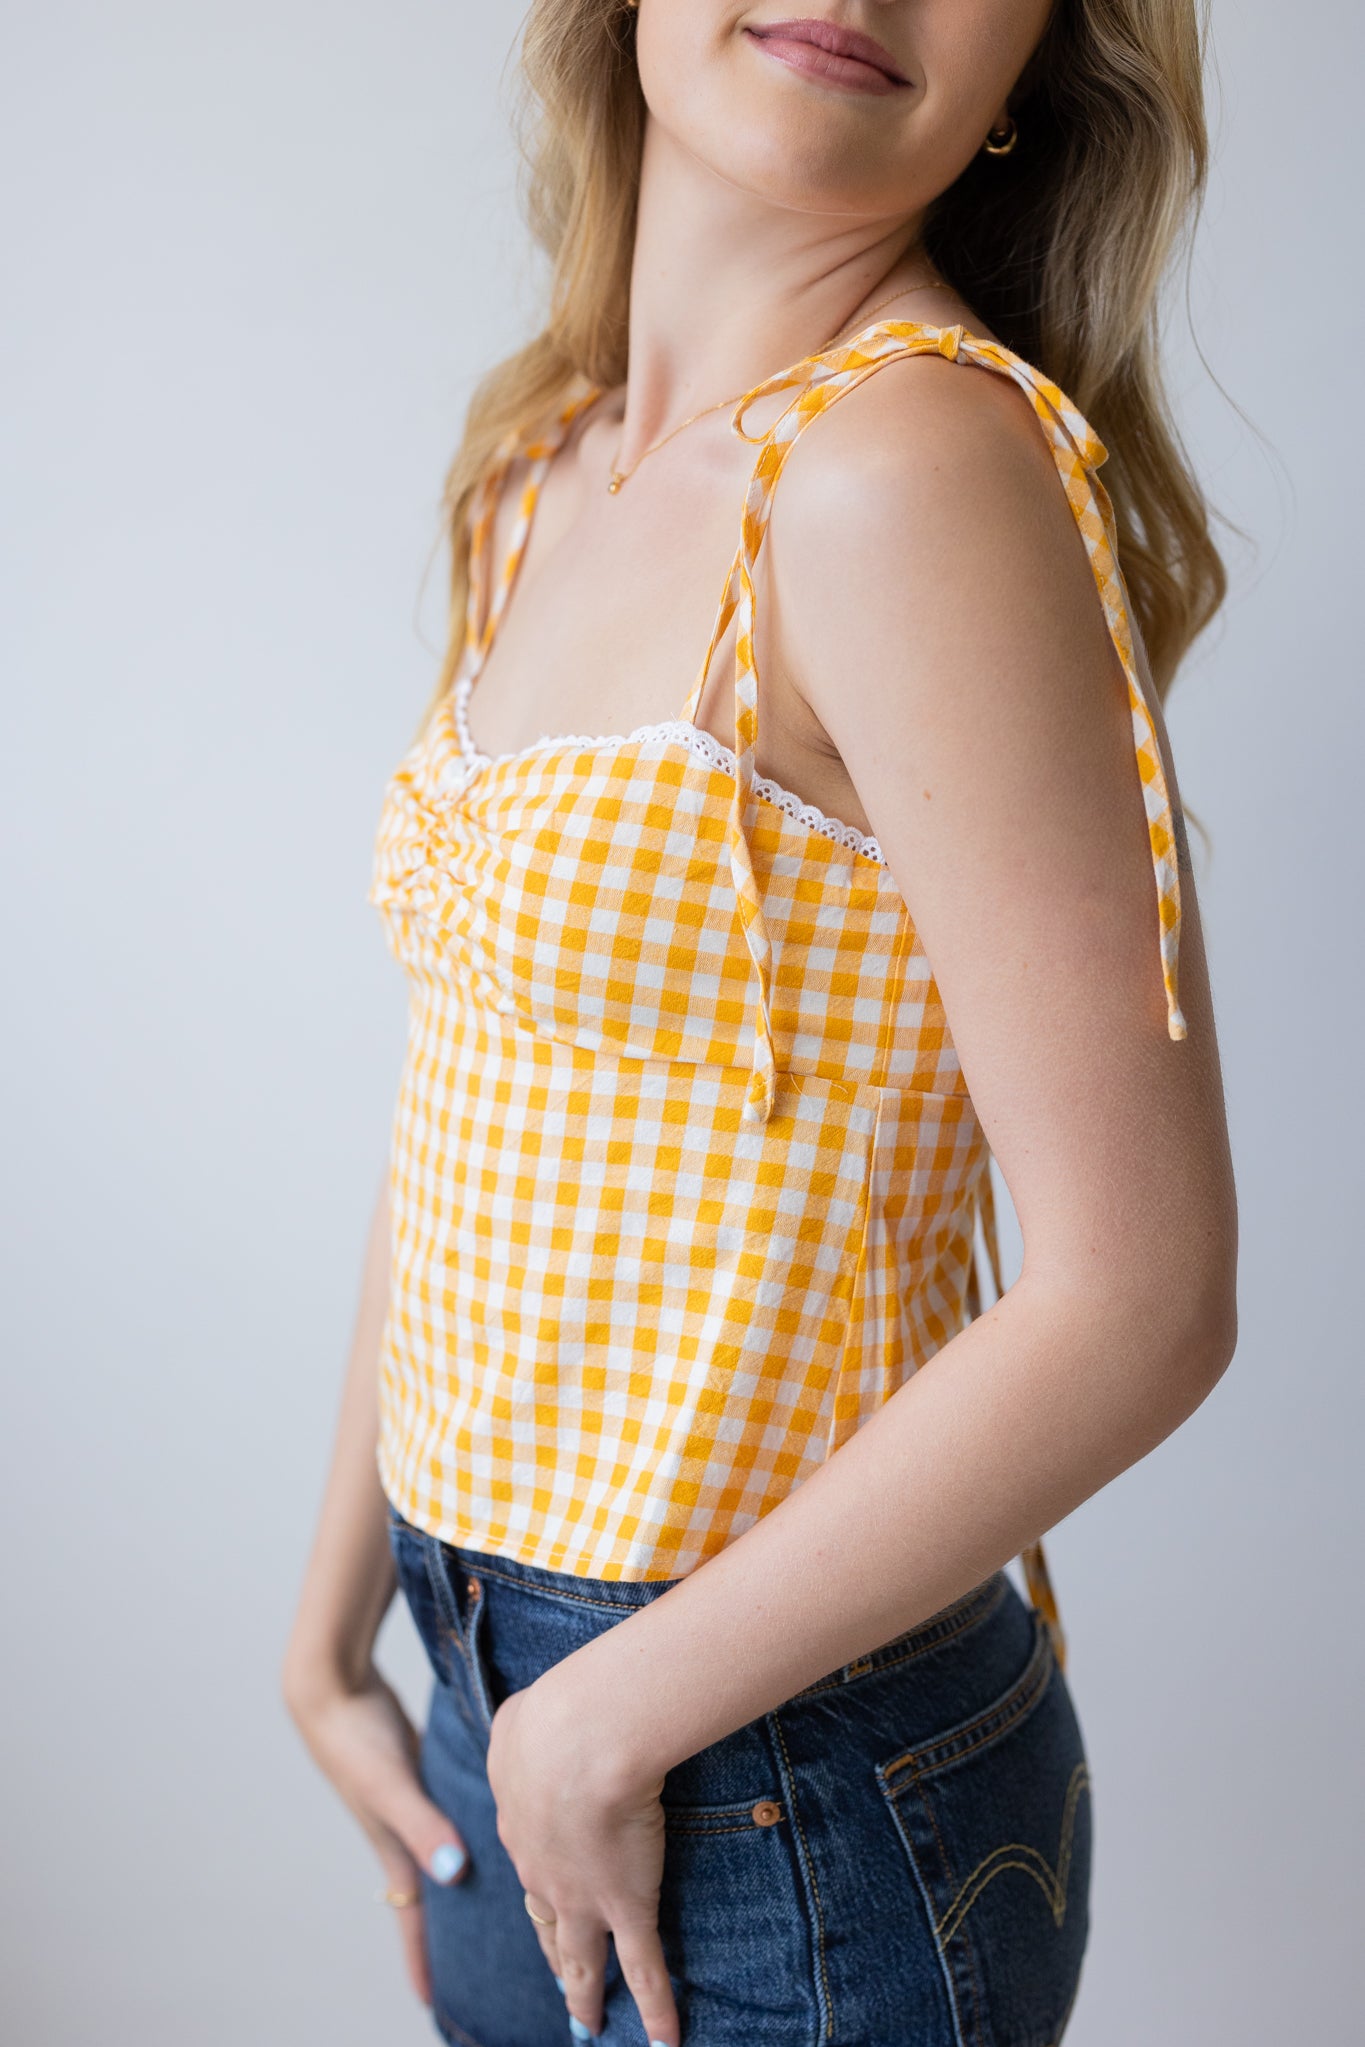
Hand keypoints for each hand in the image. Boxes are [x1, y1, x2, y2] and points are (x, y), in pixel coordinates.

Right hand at [284, 1660, 470, 2008]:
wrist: (332, 1683)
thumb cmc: (355, 1736)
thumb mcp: (391, 1784)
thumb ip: (423, 1824)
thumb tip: (453, 1873)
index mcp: (393, 1844)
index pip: (411, 1916)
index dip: (422, 1958)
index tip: (431, 2003)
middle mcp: (403, 1829)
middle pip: (429, 1891)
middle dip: (446, 1931)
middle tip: (473, 1966)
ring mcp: (410, 1800)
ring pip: (440, 1851)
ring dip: (458, 1877)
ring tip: (487, 1901)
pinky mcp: (421, 1770)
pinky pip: (447, 1812)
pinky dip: (464, 1827)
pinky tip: (491, 1821)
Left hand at [486, 1671, 679, 2046]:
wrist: (580, 1740)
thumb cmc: (550, 1716)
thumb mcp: (519, 1722)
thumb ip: (520, 1733)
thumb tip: (523, 1726)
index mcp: (520, 1825)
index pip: (532, 1865)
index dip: (541, 1885)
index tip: (545, 1897)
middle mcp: (543, 1872)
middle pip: (547, 1924)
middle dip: (555, 1956)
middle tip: (562, 1982)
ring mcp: (583, 1897)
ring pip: (583, 1959)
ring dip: (586, 1994)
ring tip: (589, 2025)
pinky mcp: (626, 1907)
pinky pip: (644, 1970)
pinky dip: (656, 2007)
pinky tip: (666, 2039)